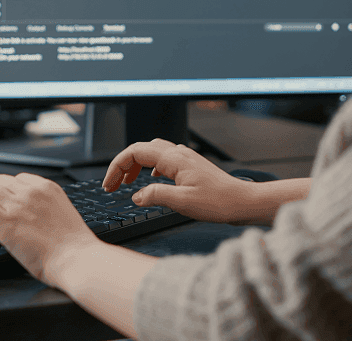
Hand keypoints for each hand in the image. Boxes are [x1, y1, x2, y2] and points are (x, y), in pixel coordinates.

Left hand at [0, 173, 100, 286]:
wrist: (73, 258)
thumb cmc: (72, 245)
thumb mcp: (62, 213)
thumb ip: (46, 208)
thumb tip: (32, 214)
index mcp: (47, 189)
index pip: (20, 179)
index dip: (9, 186)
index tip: (4, 193)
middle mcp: (30, 192)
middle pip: (2, 182)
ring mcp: (15, 206)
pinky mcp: (3, 221)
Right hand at [102, 138, 253, 222]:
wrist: (242, 202)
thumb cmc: (219, 202)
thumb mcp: (182, 202)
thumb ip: (156, 196)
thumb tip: (136, 196)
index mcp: (174, 159)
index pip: (135, 152)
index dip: (117, 167)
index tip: (109, 185)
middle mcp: (179, 154)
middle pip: (141, 149)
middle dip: (123, 165)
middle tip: (114, 185)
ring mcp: (186, 159)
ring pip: (153, 153)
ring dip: (136, 165)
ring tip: (128, 183)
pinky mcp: (191, 167)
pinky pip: (164, 160)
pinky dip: (151, 168)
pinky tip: (152, 180)